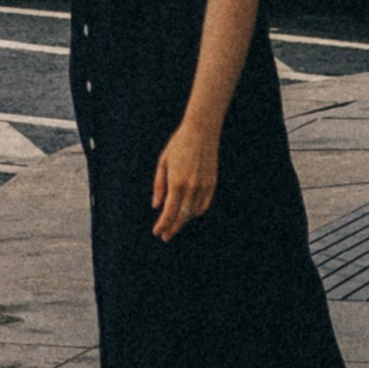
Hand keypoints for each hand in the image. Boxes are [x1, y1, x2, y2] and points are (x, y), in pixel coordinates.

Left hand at [150, 115, 218, 240]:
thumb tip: (156, 206)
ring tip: (175, 222)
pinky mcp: (212, 184)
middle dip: (172, 228)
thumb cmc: (179, 145)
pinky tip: (188, 212)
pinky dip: (195, 212)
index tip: (157, 232)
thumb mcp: (163, 162)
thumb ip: (159, 186)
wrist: (201, 131)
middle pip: (181, 216)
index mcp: (176, 182)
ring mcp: (203, 186)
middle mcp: (191, 187)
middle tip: (165, 236)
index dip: (163, 225)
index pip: (169, 212)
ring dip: (183, 219)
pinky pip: (203, 205)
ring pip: (193, 212)